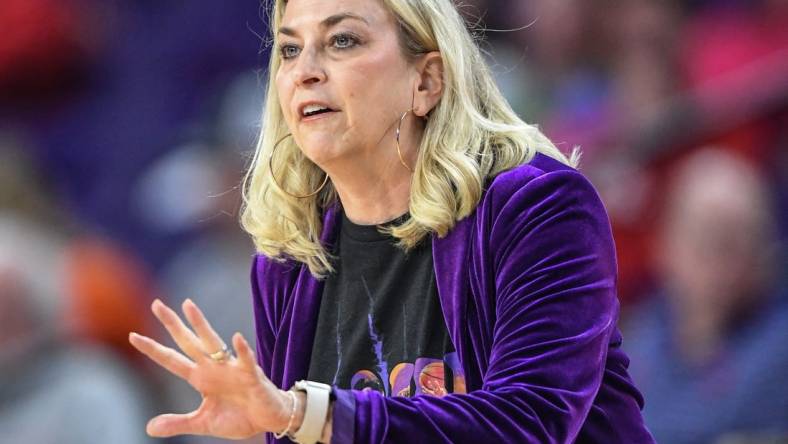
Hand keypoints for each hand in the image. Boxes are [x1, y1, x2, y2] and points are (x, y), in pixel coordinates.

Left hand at [128, 298, 291, 438]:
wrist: (267, 420)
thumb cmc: (238, 417)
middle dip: (172, 324)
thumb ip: (178, 422)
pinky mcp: (251, 375)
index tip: (133, 336)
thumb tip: (149, 428)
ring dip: (201, 325)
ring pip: (213, 342)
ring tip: (189, 307)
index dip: (153, 349)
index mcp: (200, 378)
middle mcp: (212, 368)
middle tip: (156, 304)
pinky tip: (236, 338)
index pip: (171, 360)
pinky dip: (242, 350)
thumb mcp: (203, 423)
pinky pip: (246, 360)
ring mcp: (231, 369)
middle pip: (188, 342)